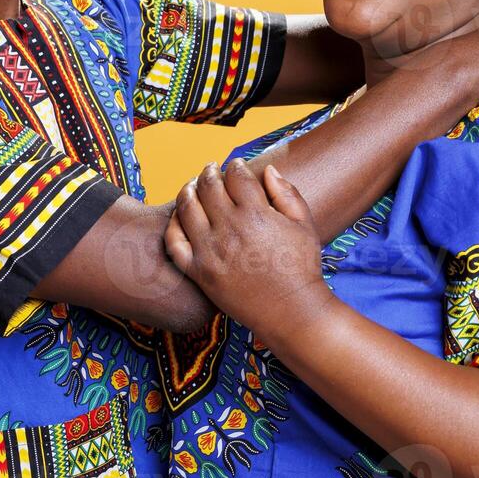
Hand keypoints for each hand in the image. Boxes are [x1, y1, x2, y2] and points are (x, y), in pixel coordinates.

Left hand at [163, 160, 328, 335]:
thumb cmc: (301, 267)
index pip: (236, 175)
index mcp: (256, 214)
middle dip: (210, 172)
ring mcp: (210, 251)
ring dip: (188, 189)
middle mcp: (229, 229)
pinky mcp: (199, 272)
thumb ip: (286, 193)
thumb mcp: (304, 225)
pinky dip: (174, 224)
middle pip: (208, 186)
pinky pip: (174, 242)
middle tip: (212, 170)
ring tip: (192, 186)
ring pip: (187, 207)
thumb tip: (268, 168)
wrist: (291, 312)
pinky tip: (181, 216)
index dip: (235, 165)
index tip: (237, 166)